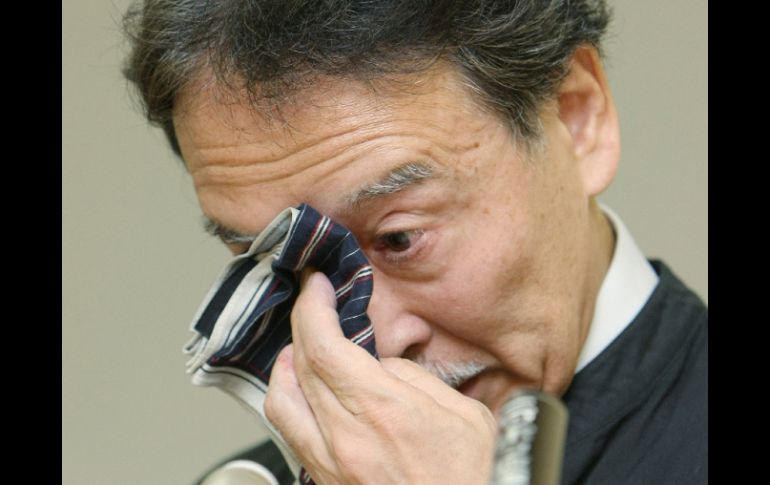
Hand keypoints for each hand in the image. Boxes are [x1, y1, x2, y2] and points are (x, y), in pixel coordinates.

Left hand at [264, 270, 496, 484]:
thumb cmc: (474, 479)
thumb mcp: (464, 415)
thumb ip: (414, 381)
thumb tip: (381, 365)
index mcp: (384, 410)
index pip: (325, 345)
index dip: (313, 306)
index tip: (317, 286)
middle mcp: (346, 437)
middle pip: (300, 366)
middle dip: (302, 324)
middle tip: (313, 304)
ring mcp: (330, 464)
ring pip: (281, 400)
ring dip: (286, 364)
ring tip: (303, 347)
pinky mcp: (325, 481)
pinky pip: (289, 433)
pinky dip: (289, 400)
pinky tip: (305, 392)